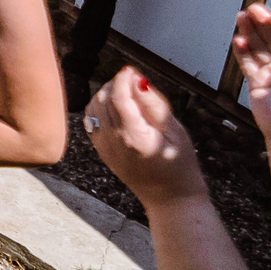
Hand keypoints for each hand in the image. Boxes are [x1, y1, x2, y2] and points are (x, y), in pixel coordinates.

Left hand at [85, 67, 207, 207]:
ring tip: (126, 95)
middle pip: (102, 99)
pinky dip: (99, 109)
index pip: (117, 96)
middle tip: (133, 82)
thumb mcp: (176, 132)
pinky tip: (117, 110)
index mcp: (133, 136)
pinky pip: (91, 122)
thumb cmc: (179, 166)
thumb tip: (138, 81)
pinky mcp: (101, 151)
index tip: (131, 71)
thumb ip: (154, 105)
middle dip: (115, 84)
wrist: (170, 199)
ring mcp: (103, 148)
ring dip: (105, 95)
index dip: (122, 78)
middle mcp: (113, 142)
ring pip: (92, 108)